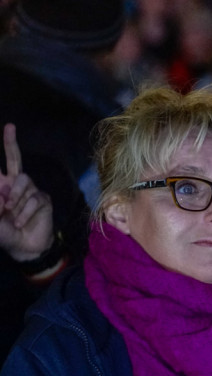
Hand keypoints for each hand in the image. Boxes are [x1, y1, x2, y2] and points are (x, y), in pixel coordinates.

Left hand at [0, 124, 53, 261]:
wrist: (25, 247)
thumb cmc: (4, 233)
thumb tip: (4, 187)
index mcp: (2, 186)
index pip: (0, 167)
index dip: (8, 146)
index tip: (9, 128)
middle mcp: (15, 184)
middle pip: (15, 159)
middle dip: (11, 143)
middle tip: (10, 127)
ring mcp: (31, 190)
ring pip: (22, 181)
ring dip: (14, 198)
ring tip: (10, 214)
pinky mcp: (43, 199)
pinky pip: (33, 198)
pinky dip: (24, 212)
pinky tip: (20, 221)